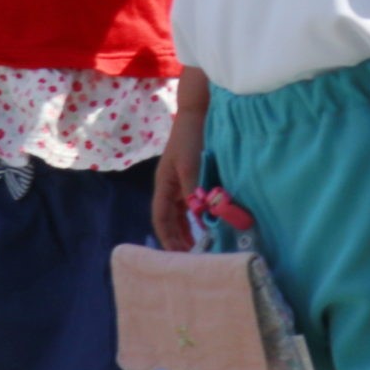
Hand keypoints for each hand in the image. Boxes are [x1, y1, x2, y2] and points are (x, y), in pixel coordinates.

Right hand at [151, 128, 202, 252]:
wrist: (197, 113)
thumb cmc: (191, 138)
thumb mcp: (191, 167)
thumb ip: (193, 191)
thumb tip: (199, 217)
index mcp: (164, 186)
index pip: (161, 218)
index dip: (167, 237)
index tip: (177, 255)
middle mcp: (170, 187)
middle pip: (170, 219)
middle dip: (177, 237)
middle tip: (191, 256)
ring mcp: (181, 182)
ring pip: (182, 212)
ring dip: (188, 228)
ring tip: (199, 245)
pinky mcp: (194, 176)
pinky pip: (193, 202)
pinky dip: (198, 214)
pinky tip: (208, 222)